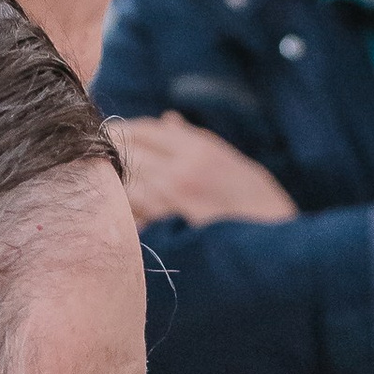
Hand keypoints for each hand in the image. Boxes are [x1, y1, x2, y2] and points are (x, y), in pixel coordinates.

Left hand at [111, 111, 298, 228]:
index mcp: (200, 150)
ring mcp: (172, 206)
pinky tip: (125, 219)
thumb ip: (198, 141)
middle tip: (96, 159)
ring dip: (115, 187)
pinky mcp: (166, 235)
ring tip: (109, 190)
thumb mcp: (238, 164)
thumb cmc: (262, 208)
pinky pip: (132, 219)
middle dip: (110, 154)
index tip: (112, 134)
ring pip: (123, 186)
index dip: (124, 130)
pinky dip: (125, 216)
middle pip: (127, 152)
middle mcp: (181, 172)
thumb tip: (167, 120)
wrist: (277, 252)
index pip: (145, 129)